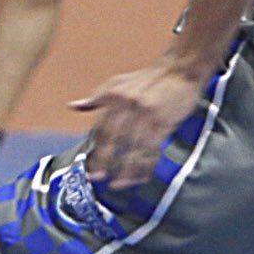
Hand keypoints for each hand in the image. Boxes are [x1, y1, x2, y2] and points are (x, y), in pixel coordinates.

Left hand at [70, 60, 204, 190]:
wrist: (180, 69)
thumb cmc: (150, 79)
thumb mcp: (119, 83)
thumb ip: (97, 97)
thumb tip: (73, 106)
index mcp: (114, 95)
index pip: (101, 127)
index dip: (95, 149)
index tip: (90, 168)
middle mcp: (127, 103)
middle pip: (113, 138)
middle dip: (105, 161)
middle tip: (100, 178)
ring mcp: (146, 112)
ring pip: (133, 147)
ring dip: (126, 169)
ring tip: (120, 184)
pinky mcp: (163, 120)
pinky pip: (152, 148)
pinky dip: (146, 165)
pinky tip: (142, 176)